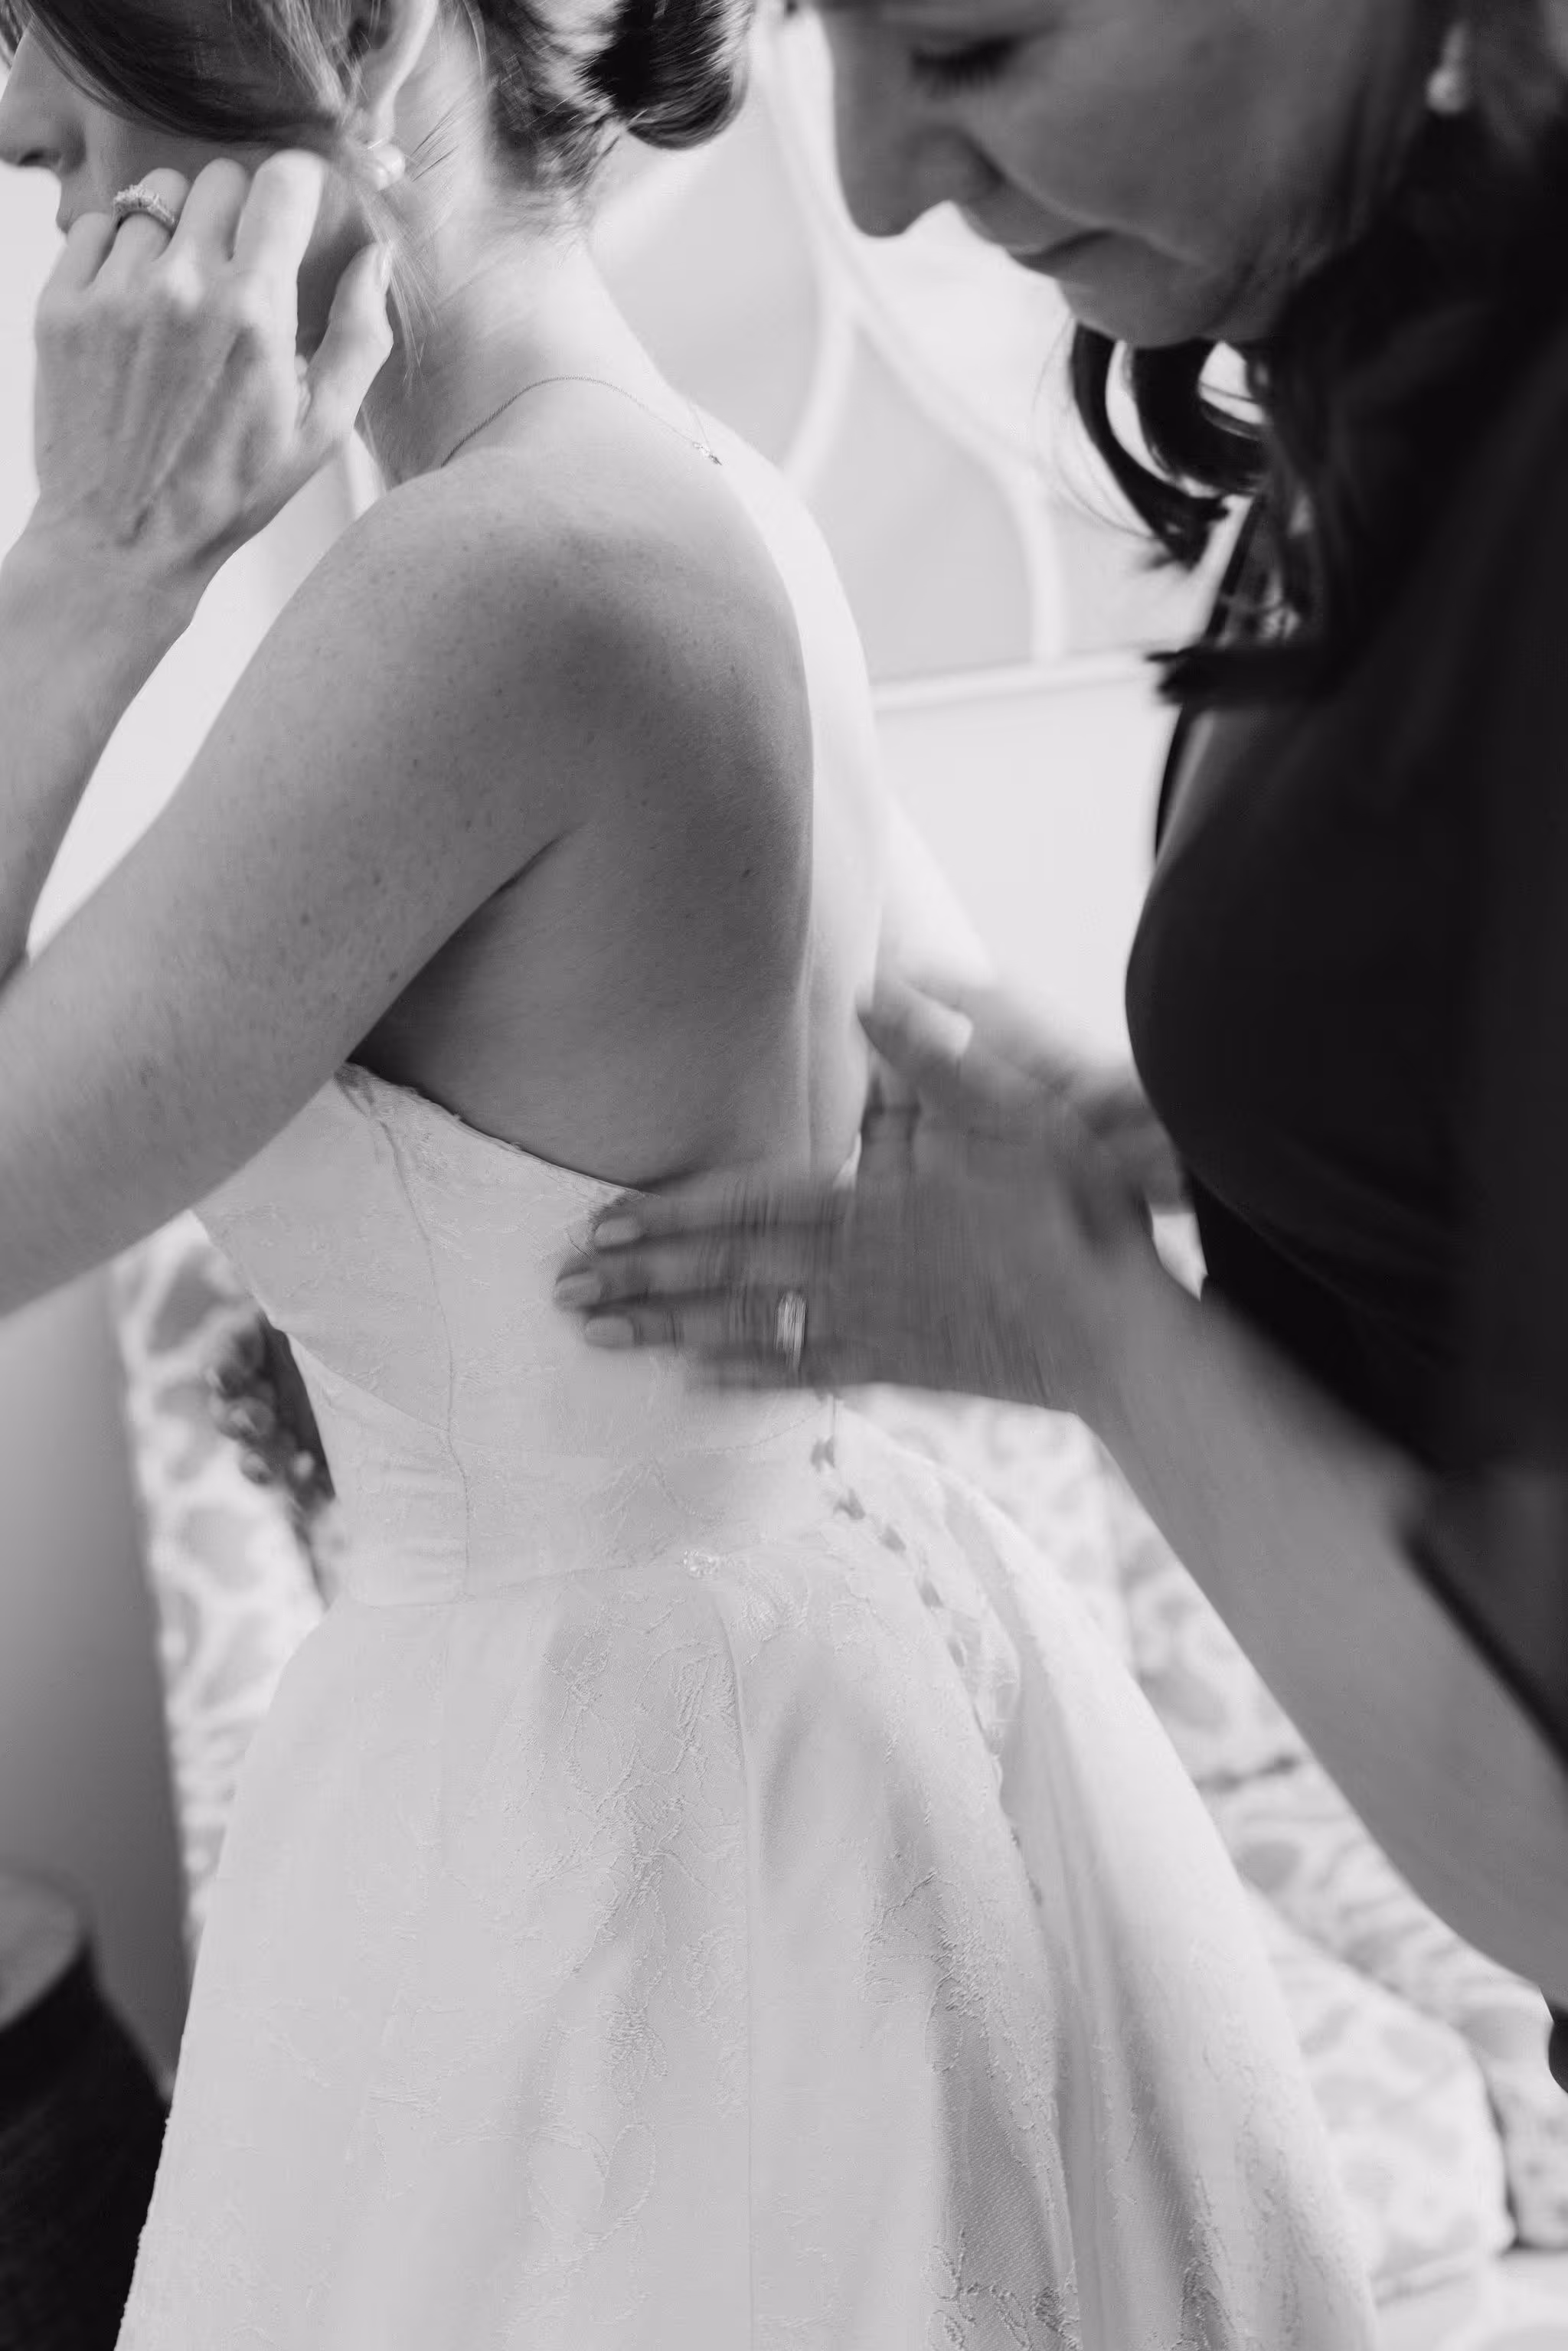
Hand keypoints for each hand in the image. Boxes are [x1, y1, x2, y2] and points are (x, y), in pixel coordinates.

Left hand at [24, 152, 391, 611]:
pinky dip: (119, 250)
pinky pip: (96, 228)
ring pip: (156, 201)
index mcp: (255, 314)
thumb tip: (376, 258)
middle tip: (240, 269)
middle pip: (219, 180)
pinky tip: (135, 304)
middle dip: (239, 214)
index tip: (296, 208)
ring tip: (182, 296)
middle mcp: (182, 288)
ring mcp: (114, 293)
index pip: (281, 182)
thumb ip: (360, 336)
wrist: (123, 541)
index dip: (297, 187)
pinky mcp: (61, 306)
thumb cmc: (227, 494)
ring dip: (176, 234)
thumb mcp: (321, 431)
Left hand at [554, 972, 1154, 1410]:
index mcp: (869, 1203)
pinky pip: (805, 1373)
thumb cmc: (1071, 1211)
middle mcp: (854, 1271)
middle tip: (566, 1289)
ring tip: (605, 1337)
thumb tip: (870, 988)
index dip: (670, 1214)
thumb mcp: (1013, 1108)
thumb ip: (932, 1054)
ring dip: (671, 1330)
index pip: (746, 1204)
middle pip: (727, 1273)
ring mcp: (873, 1327)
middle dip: (644, 1279)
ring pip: (750, 1329)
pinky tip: (700, 1381)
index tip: (601, 1222)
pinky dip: (746, 1377)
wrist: (1119, 1331)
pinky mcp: (901, 1368)